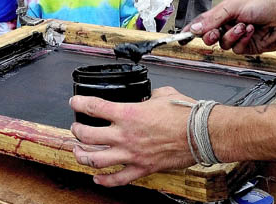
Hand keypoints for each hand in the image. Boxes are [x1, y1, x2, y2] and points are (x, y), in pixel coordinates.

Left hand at [70, 86, 194, 186]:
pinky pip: (118, 179)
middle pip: (87, 135)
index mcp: (128, 113)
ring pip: (96, 159)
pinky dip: (104, 181)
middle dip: (76, 131)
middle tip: (76, 128)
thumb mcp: (163, 94)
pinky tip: (97, 178)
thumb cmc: (185, 114)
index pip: (92, 107)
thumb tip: (148, 98)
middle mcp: (125, 134)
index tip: (74, 103)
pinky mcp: (142, 168)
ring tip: (78, 151)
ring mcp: (132, 154)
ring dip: (82, 156)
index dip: (78, 104)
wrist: (202, 134)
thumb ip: (149, 96)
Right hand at [184, 0, 275, 53]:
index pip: (202, 23)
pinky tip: (251, 32)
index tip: (182, 37)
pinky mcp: (248, 47)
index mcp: (222, 15)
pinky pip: (237, 49)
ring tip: (243, 26)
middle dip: (211, 36)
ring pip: (223, 44)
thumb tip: (195, 29)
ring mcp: (237, 38)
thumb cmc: (262, 5)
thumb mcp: (232, 7)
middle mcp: (228, 26)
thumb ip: (212, 19)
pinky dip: (243, 41)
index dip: (192, 30)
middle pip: (209, 37)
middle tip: (214, 33)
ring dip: (232, 36)